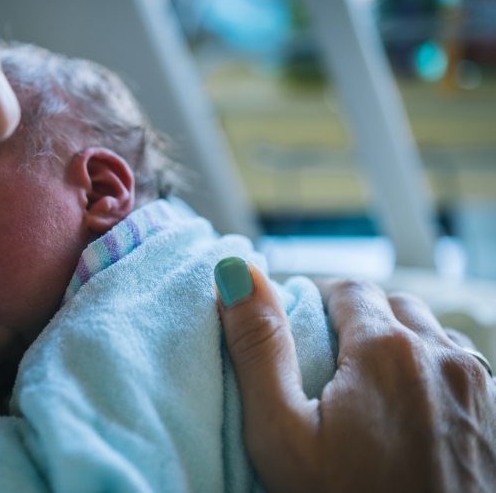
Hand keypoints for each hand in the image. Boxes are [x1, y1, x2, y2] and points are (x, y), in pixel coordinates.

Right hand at [216, 260, 495, 492]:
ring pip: (435, 337)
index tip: (296, 330)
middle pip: (393, 307)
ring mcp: (483, 390)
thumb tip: (236, 273)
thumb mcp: (282, 434)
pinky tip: (414, 415)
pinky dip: (435, 376)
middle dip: (358, 320)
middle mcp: (444, 358)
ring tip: (368, 389)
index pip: (346, 288)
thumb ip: (259, 347)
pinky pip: (466, 372)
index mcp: (386, 351)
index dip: (314, 301)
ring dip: (401, 345)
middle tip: (326, 364)